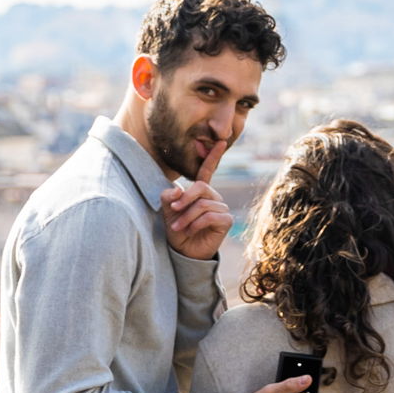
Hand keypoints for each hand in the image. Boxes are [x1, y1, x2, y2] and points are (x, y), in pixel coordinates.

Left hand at [161, 139, 231, 259]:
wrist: (184, 251)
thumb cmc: (177, 229)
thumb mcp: (167, 210)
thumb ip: (168, 196)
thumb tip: (178, 189)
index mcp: (200, 191)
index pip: (208, 170)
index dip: (214, 156)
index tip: (221, 141)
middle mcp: (213, 197)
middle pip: (201, 187)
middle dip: (184, 199)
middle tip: (172, 209)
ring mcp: (221, 208)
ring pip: (203, 204)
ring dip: (186, 217)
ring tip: (177, 227)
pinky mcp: (226, 221)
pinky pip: (211, 215)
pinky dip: (196, 223)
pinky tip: (190, 230)